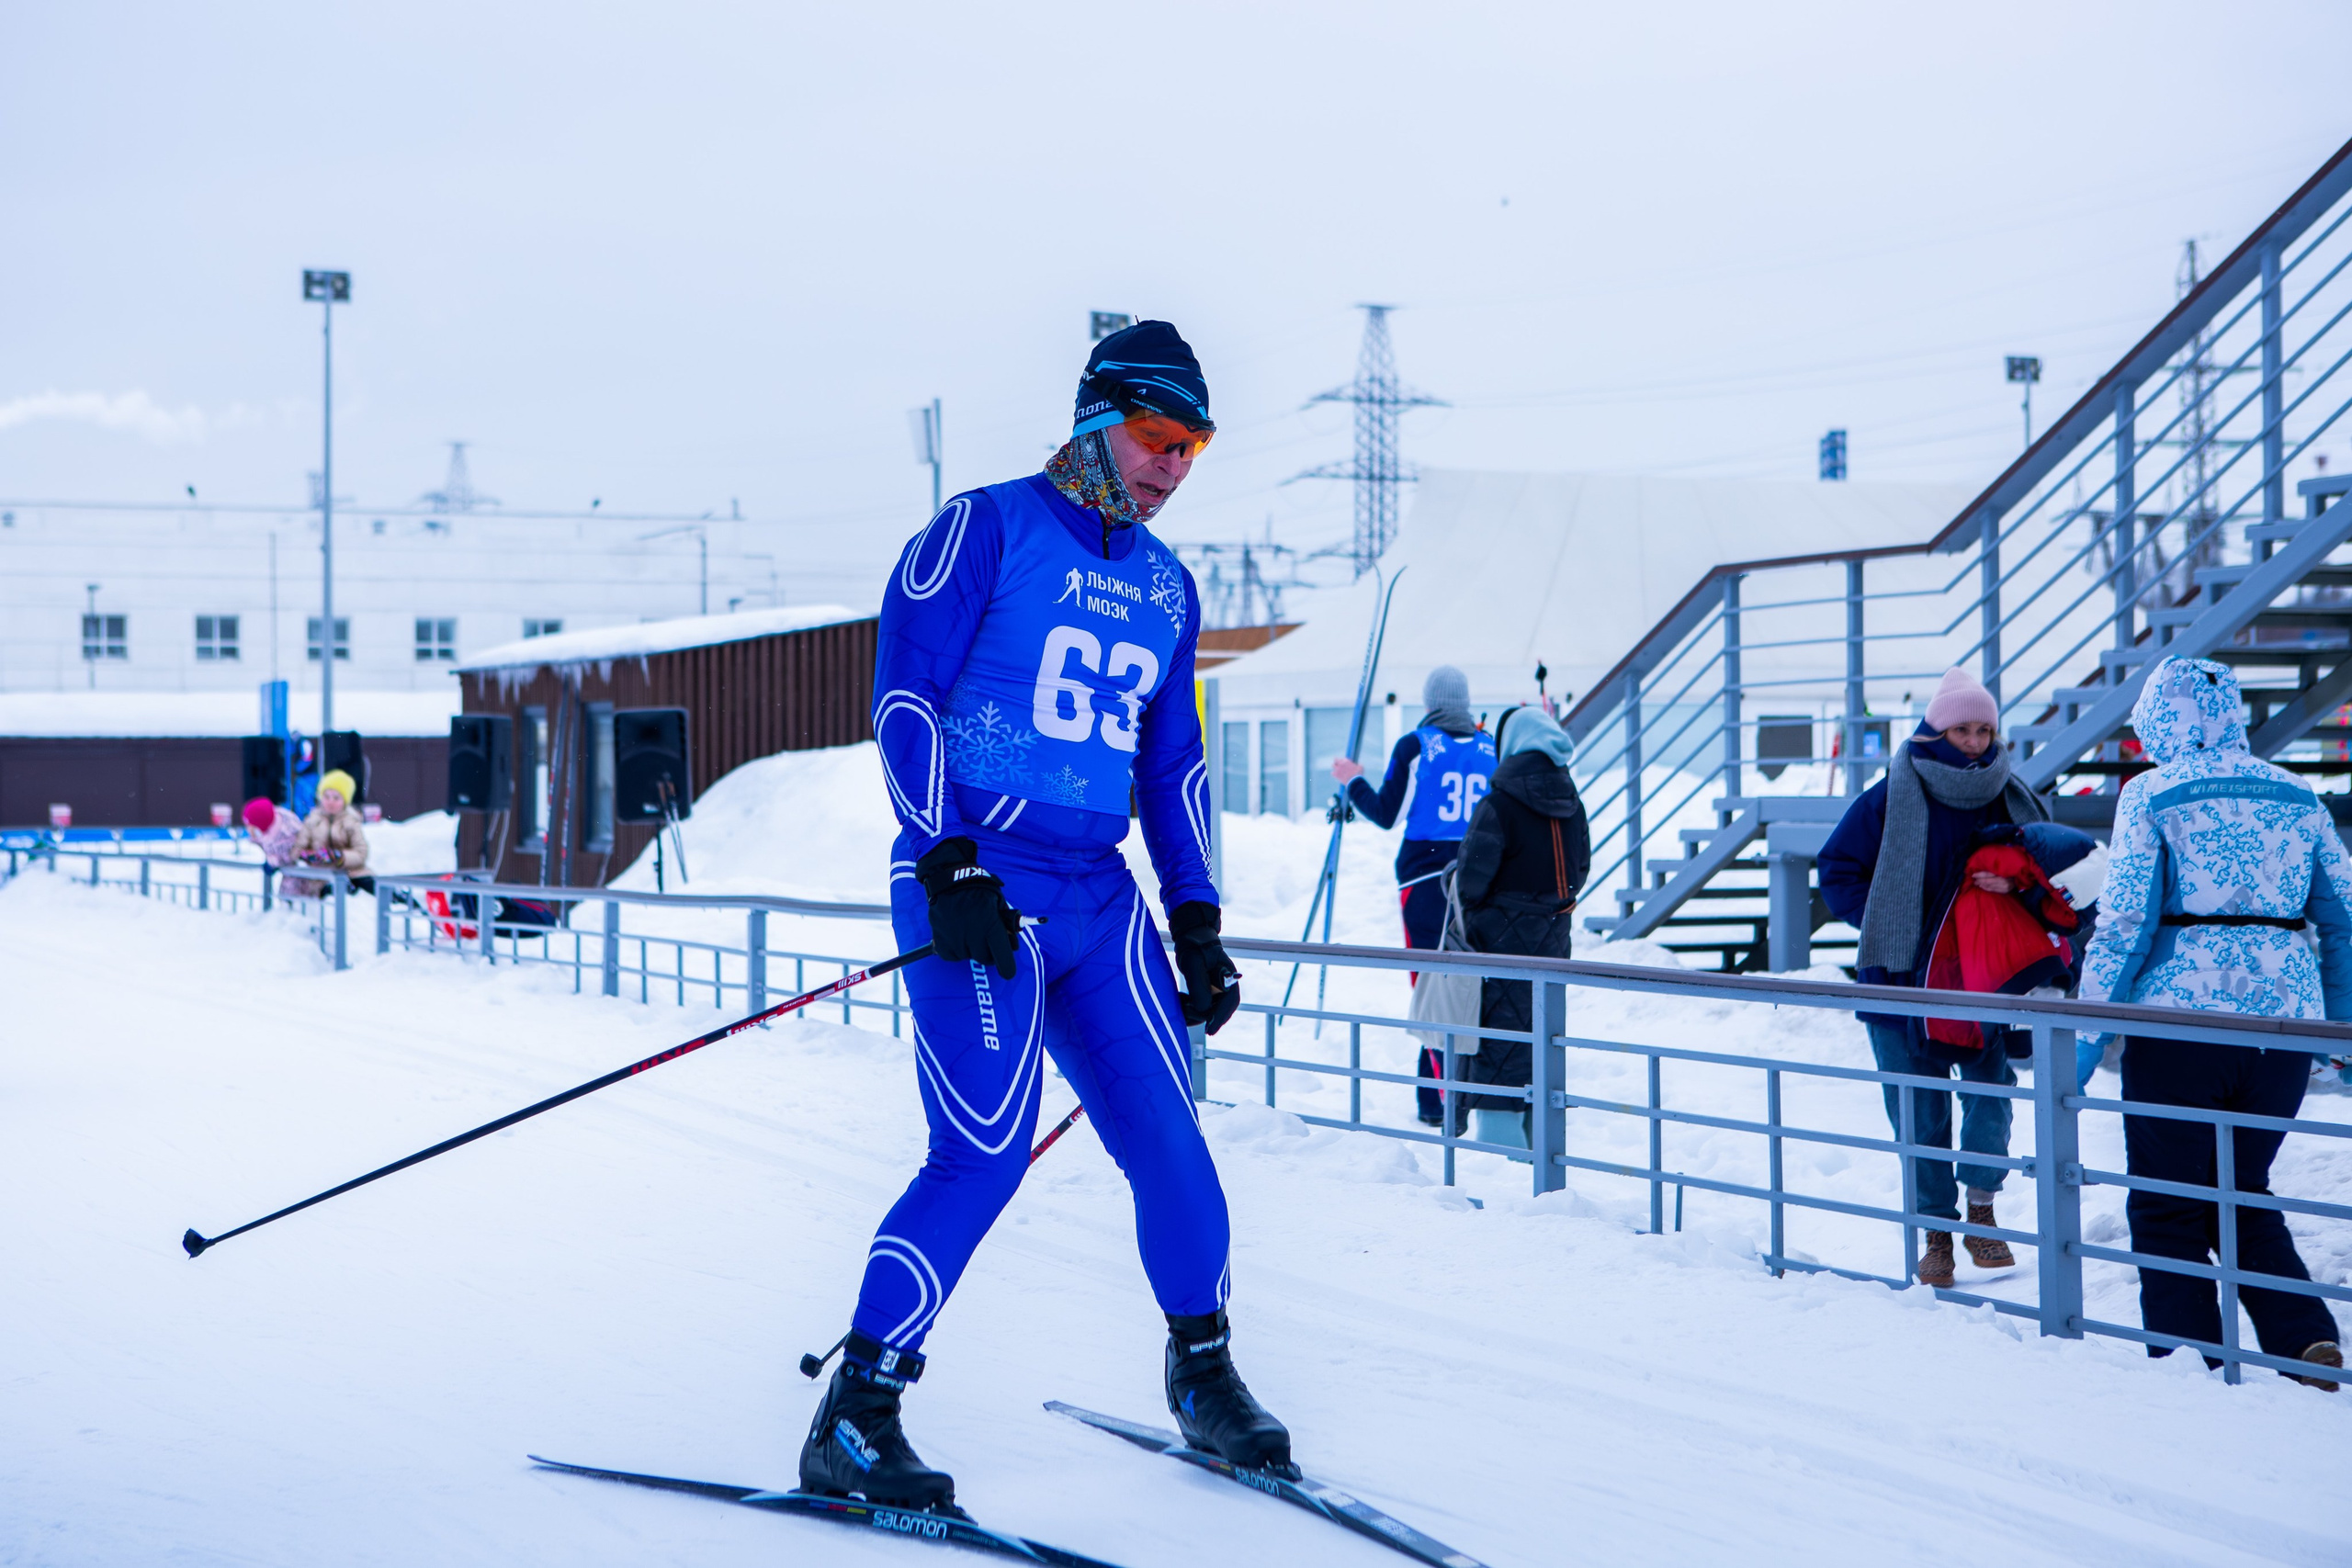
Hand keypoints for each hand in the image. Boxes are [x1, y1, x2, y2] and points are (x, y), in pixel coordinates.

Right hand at [915, 837, 1019, 978]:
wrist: (951, 880)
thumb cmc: (979, 891)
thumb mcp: (999, 903)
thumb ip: (1006, 924)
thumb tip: (1011, 944)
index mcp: (990, 924)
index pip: (1002, 957)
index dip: (1007, 967)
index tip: (1008, 971)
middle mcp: (972, 934)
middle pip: (985, 959)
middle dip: (989, 953)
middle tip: (987, 940)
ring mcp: (954, 938)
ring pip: (967, 957)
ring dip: (971, 949)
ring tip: (970, 931)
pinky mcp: (939, 939)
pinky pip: (951, 956)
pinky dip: (955, 949)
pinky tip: (957, 935)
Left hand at [1168, 900, 1240, 1034]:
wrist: (1190, 936)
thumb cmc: (1194, 946)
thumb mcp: (1194, 963)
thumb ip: (1199, 986)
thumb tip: (1203, 1009)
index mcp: (1228, 977)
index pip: (1229, 1001)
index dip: (1220, 1018)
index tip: (1210, 1030)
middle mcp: (1225, 985)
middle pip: (1219, 1009)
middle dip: (1203, 1016)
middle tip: (1186, 1014)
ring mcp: (1216, 989)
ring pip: (1208, 1009)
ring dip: (1194, 1012)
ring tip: (1180, 1004)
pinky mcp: (1207, 990)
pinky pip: (1201, 1005)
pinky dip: (1190, 1007)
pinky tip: (1180, 1001)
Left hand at [1331, 757, 1364, 784]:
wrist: (1354, 782)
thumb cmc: (1358, 774)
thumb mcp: (1360, 767)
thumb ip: (1358, 765)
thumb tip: (1359, 765)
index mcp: (1346, 761)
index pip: (1342, 758)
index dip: (1343, 761)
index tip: (1344, 763)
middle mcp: (1341, 763)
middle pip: (1335, 759)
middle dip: (1337, 762)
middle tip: (1338, 764)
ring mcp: (1337, 769)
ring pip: (1333, 765)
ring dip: (1335, 767)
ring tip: (1337, 770)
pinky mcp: (1335, 774)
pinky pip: (1332, 773)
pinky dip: (1334, 774)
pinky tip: (1337, 776)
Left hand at [1971, 871, 2015, 894]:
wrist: (2020, 877)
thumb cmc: (2009, 870)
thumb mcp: (2002, 867)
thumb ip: (1993, 868)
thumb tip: (1982, 869)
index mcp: (2003, 872)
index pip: (1988, 874)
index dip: (1980, 875)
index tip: (1973, 875)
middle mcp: (2004, 880)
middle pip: (1988, 881)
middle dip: (1980, 881)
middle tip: (1974, 880)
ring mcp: (2005, 887)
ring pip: (1990, 886)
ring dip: (1982, 885)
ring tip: (1977, 883)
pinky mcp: (2005, 891)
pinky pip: (1993, 890)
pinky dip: (1987, 888)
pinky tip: (1982, 887)